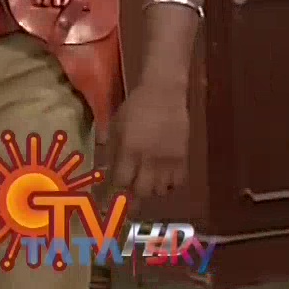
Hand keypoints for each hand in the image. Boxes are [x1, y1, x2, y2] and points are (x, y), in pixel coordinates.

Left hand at [107, 78, 189, 200]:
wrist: (164, 94)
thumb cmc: (135, 107)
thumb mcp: (115, 124)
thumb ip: (111, 148)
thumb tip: (104, 168)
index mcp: (129, 149)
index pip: (121, 181)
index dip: (115, 189)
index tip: (110, 193)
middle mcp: (149, 159)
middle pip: (142, 192)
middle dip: (133, 195)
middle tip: (129, 191)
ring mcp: (168, 160)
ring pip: (160, 191)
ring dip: (150, 190)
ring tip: (145, 182)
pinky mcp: (183, 158)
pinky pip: (177, 183)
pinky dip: (168, 185)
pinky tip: (162, 178)